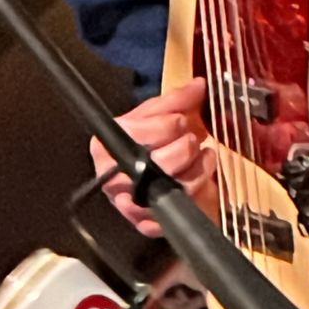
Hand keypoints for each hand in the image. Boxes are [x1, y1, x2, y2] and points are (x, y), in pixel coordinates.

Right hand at [89, 76, 211, 236]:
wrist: (139, 179)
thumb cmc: (143, 144)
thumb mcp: (154, 117)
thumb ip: (175, 100)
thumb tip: (199, 84)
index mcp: (107, 144)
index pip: (150, 131)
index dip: (173, 123)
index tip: (180, 121)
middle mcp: (114, 176)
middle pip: (164, 161)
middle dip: (187, 147)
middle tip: (190, 140)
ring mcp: (129, 204)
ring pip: (175, 188)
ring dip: (198, 170)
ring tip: (200, 158)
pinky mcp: (145, 224)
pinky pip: (178, 211)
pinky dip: (196, 193)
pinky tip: (199, 179)